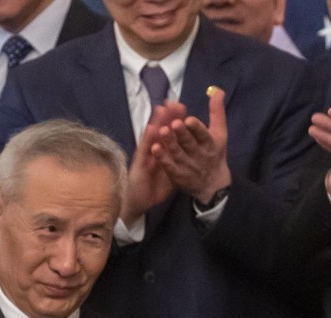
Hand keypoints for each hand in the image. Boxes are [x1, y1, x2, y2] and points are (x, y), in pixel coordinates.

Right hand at [120, 103, 185, 223]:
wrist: (139, 203)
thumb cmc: (154, 188)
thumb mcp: (172, 174)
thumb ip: (179, 162)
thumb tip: (191, 154)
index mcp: (163, 153)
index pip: (170, 134)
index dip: (175, 121)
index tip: (182, 107)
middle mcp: (153, 152)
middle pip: (161, 131)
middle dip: (168, 117)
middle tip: (174, 102)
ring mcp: (145, 157)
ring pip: (152, 138)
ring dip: (157, 123)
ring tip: (163, 108)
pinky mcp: (139, 165)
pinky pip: (144, 152)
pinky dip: (148, 140)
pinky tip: (152, 129)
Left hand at [152, 87, 230, 203]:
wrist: (213, 185)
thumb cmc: (214, 153)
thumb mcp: (220, 133)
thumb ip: (217, 112)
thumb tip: (218, 90)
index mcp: (210, 143)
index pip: (204, 135)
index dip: (197, 128)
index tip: (189, 119)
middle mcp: (200, 155)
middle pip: (190, 144)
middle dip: (182, 134)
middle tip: (174, 123)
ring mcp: (188, 166)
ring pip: (178, 154)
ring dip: (170, 143)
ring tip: (162, 131)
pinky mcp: (178, 176)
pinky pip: (170, 167)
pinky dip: (163, 159)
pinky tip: (155, 149)